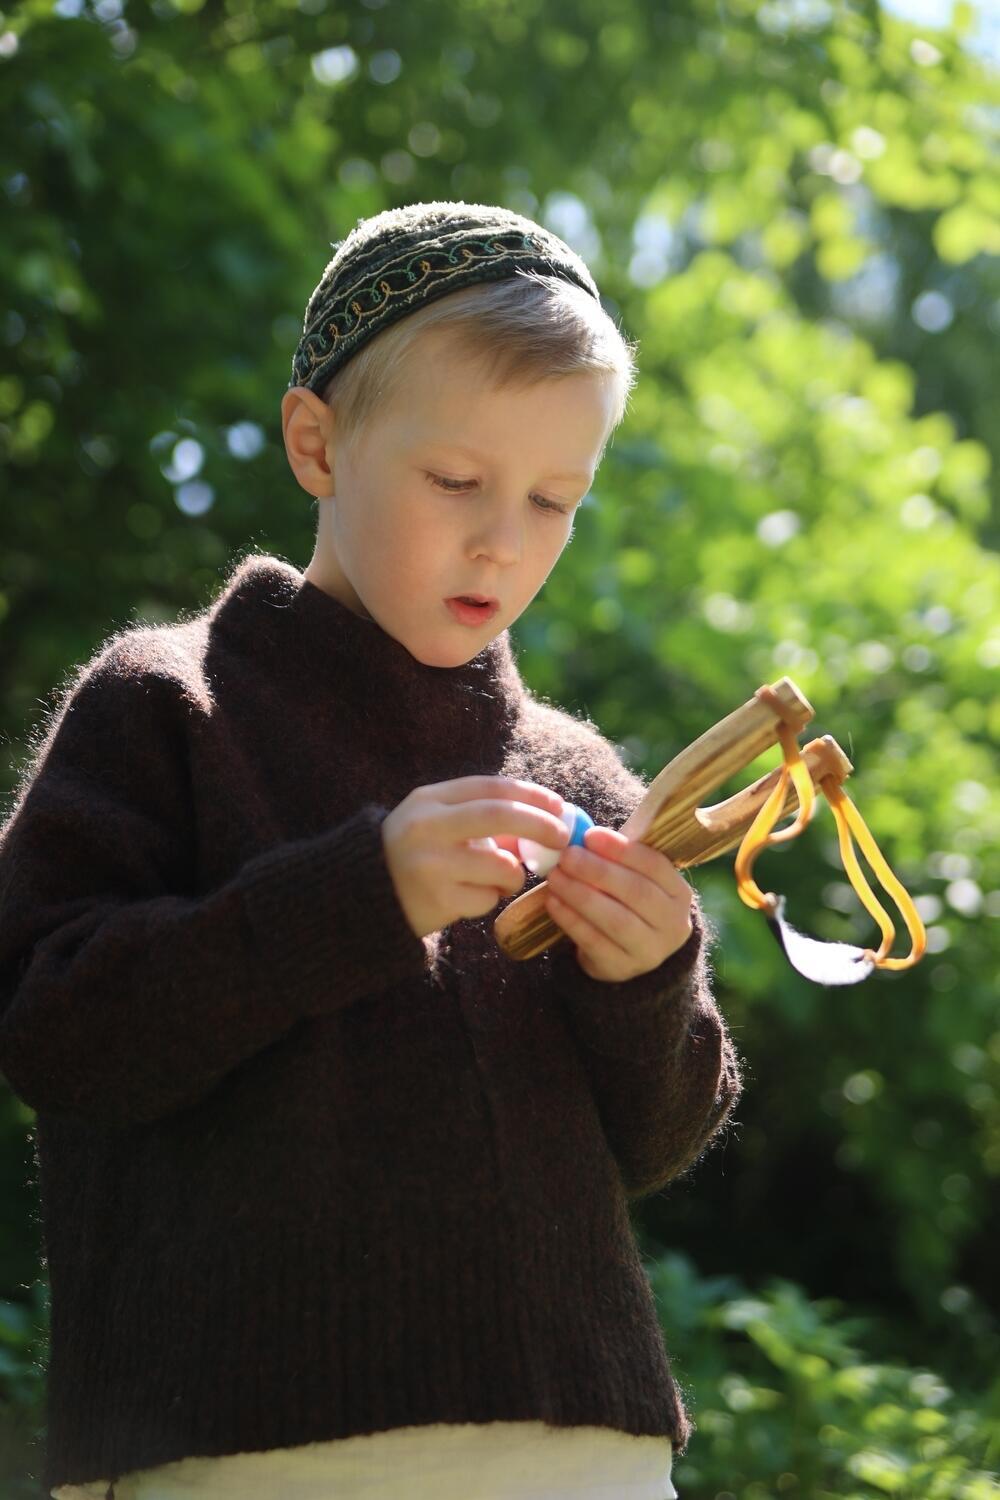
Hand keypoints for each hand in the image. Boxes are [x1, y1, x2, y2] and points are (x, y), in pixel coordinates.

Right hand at [382, 777, 570, 939]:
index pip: (489, 787)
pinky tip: (471, 898)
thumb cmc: (416, 855)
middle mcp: (426, 827)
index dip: (530, 794)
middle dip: (539, 824)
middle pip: (497, 815)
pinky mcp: (436, 901)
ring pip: (500, 865)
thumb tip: (547, 819)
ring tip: (503, 879)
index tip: (559, 806)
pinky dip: (491, 899)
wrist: (365, 897)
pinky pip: (486, 899)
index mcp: (428, 800)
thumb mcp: (438, 824)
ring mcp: (429, 865)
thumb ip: (481, 817)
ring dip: (514, 873)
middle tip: (562, 837)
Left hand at [544, 826, 693, 982]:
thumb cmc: (628, 904)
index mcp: (678, 893)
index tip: (590, 835)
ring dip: (581, 895)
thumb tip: (580, 834)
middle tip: (567, 856)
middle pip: (636, 892)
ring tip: (556, 877)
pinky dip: (571, 920)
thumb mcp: (633, 880)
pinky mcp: (622, 969)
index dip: (622, 849)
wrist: (629, 955)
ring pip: (616, 920)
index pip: (655, 865)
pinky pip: (594, 942)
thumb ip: (615, 859)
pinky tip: (553, 902)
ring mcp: (650, 951)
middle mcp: (672, 923)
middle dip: (598, 871)